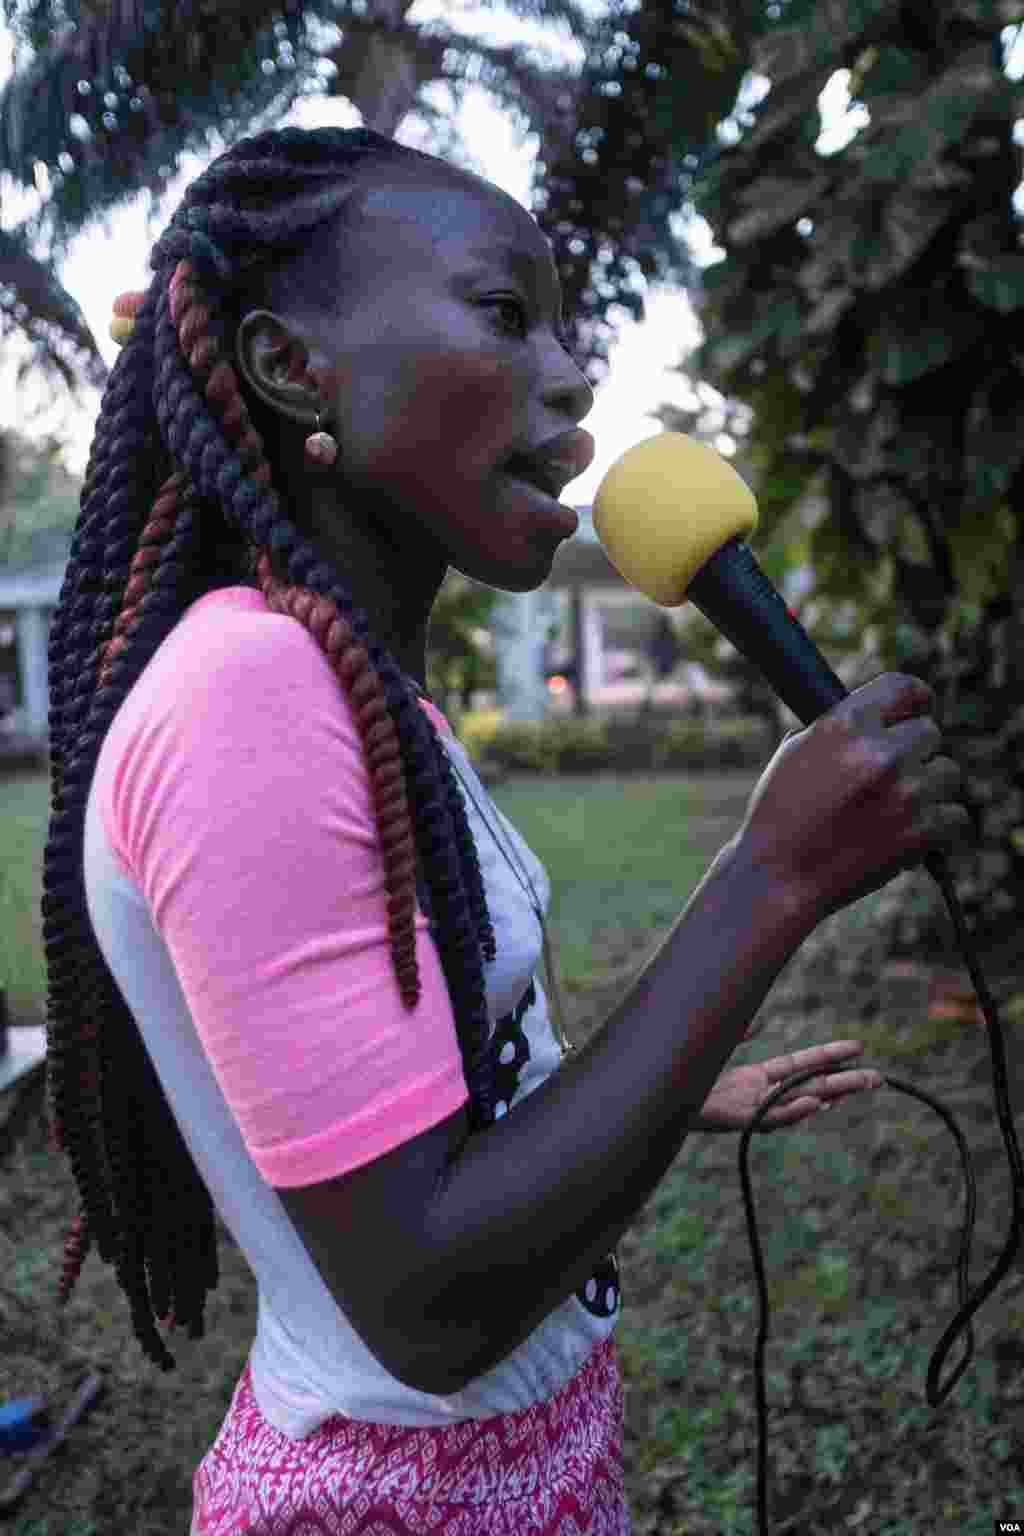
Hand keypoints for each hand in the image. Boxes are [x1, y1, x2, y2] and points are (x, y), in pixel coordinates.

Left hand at [691, 1036, 882, 1133]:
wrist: (654, 1094)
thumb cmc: (682, 1074)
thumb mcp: (715, 1045)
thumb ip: (740, 1033)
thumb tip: (764, 1018)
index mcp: (758, 1077)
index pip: (803, 1064)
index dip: (830, 1055)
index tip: (858, 1048)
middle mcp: (761, 1095)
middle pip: (812, 1085)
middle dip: (846, 1081)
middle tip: (879, 1078)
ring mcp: (753, 1109)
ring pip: (801, 1102)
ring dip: (832, 1094)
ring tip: (862, 1084)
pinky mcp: (740, 1121)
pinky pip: (774, 1119)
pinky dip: (795, 1112)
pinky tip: (816, 1104)